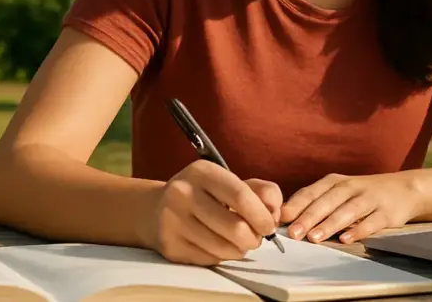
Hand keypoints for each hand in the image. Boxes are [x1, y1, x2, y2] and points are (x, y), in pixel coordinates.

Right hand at [141, 160, 281, 264]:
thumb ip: (261, 190)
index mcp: (202, 172)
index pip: (240, 195)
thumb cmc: (204, 194)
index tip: (270, 225)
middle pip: (235, 227)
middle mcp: (183, 194)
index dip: (261, 215)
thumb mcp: (230, 181)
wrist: (155, 209)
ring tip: (239, 242)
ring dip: (240, 250)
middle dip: (254, 238)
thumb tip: (276, 212)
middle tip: (256, 237)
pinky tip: (219, 245)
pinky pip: (209, 259)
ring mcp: (173, 221)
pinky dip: (222, 256)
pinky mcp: (170, 246)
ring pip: (223, 248)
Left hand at [279, 172, 422, 244]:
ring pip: (348, 210)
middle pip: (327, 201)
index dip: (296, 205)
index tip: (281, 219)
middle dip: (309, 217)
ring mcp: (370, 198)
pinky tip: (346, 240)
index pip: (312, 192)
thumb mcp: (339, 191)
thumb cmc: (362, 193)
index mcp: (335, 181)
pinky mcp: (386, 212)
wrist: (404, 189)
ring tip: (315, 237)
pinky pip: (371, 222)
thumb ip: (316, 202)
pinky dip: (358, 230)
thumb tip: (286, 219)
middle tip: (294, 233)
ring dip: (330, 224)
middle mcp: (351, 187)